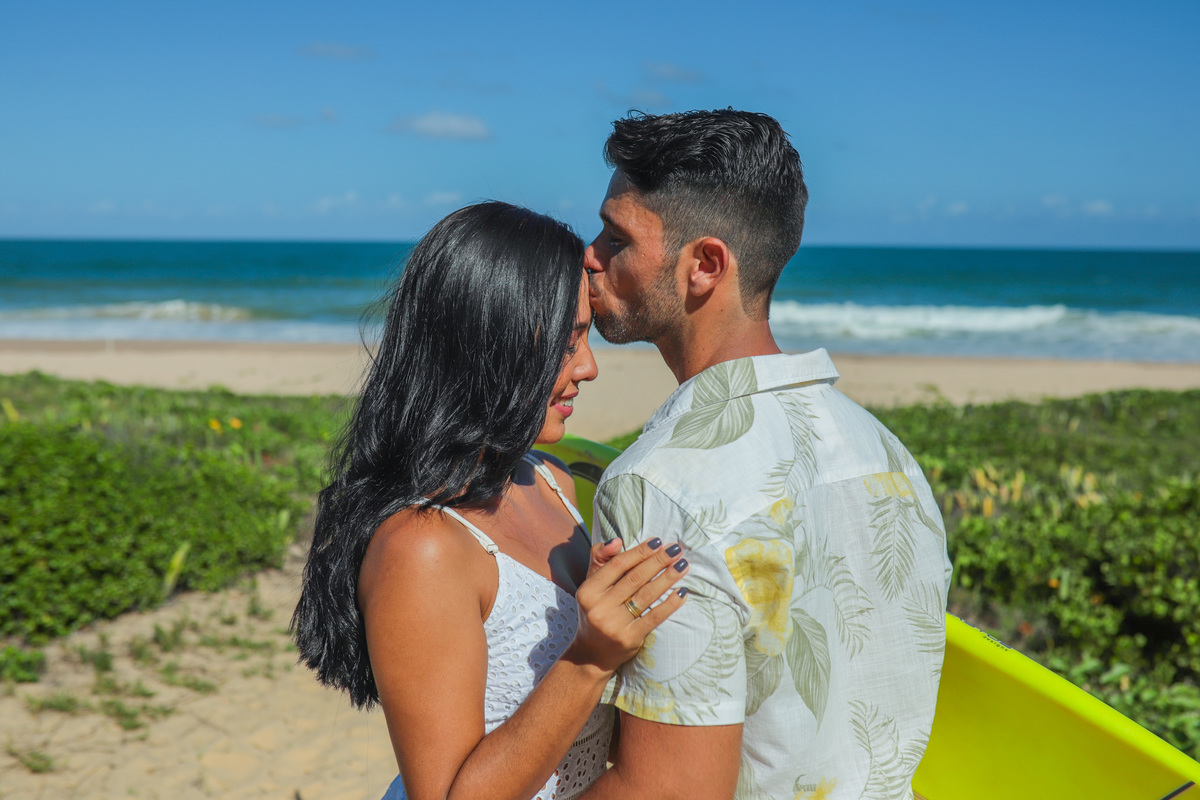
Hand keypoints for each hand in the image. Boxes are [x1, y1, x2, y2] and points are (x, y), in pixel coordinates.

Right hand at [563, 538, 688, 673]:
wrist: (592, 654)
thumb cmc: (596, 611)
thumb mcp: (591, 585)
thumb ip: (600, 559)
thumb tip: (617, 541)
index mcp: (588, 591)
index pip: (618, 565)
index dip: (639, 552)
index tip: (658, 541)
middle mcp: (599, 607)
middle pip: (635, 578)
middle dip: (658, 562)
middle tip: (676, 550)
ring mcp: (614, 625)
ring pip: (646, 595)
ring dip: (667, 578)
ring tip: (683, 565)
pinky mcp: (630, 638)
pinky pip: (654, 617)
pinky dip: (670, 604)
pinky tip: (682, 592)